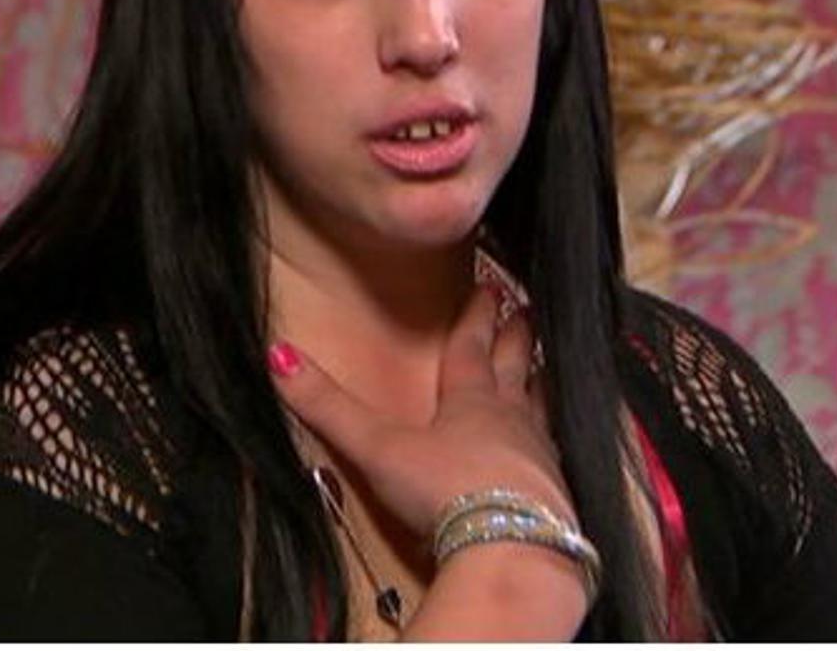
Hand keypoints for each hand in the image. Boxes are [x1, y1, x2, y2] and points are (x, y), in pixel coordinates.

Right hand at [266, 282, 573, 542]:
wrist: (511, 549)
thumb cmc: (446, 491)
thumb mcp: (378, 447)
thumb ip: (330, 407)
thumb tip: (278, 355)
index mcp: (469, 401)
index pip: (470, 346)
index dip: (476, 315)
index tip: (488, 286)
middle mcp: (510, 420)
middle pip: (515, 366)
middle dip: (515, 336)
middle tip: (525, 309)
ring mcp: (540, 458)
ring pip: (541, 408)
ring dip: (541, 383)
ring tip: (546, 366)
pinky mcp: (558, 498)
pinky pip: (557, 459)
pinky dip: (554, 445)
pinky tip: (554, 453)